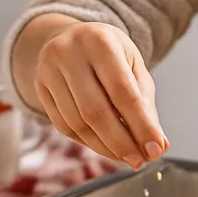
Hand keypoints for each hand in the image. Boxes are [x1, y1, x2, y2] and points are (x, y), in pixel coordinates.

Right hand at [33, 21, 167, 167]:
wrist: (72, 36)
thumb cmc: (110, 53)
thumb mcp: (133, 66)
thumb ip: (145, 104)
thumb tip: (158, 144)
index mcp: (101, 41)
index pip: (123, 93)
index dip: (140, 126)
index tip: (155, 150)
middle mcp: (69, 52)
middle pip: (96, 111)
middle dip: (121, 142)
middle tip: (139, 160)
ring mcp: (49, 70)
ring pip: (77, 123)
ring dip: (104, 147)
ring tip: (125, 156)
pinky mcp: (39, 87)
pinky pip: (64, 126)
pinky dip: (87, 142)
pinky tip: (105, 146)